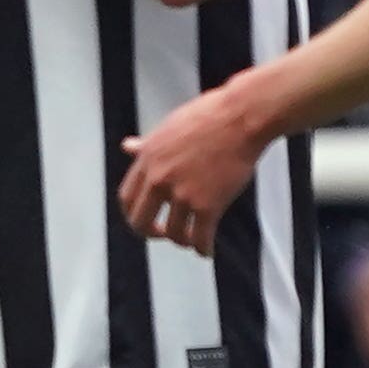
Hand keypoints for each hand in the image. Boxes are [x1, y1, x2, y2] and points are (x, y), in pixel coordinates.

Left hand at [120, 81, 265, 254]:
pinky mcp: (208, 205)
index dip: (134, 213)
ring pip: (173, 233)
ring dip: (181, 241)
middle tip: (163, 233)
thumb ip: (147, 145)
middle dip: (150, 232)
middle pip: (140, 221)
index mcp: (147, 160)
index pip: (127, 197)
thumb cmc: (209, 116)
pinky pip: (201, 237)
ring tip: (190, 241)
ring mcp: (183, 195)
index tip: (147, 216)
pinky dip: (203, 249)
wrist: (240, 119)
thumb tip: (128, 147)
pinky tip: (207, 252)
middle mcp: (159, 180)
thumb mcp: (168, 128)